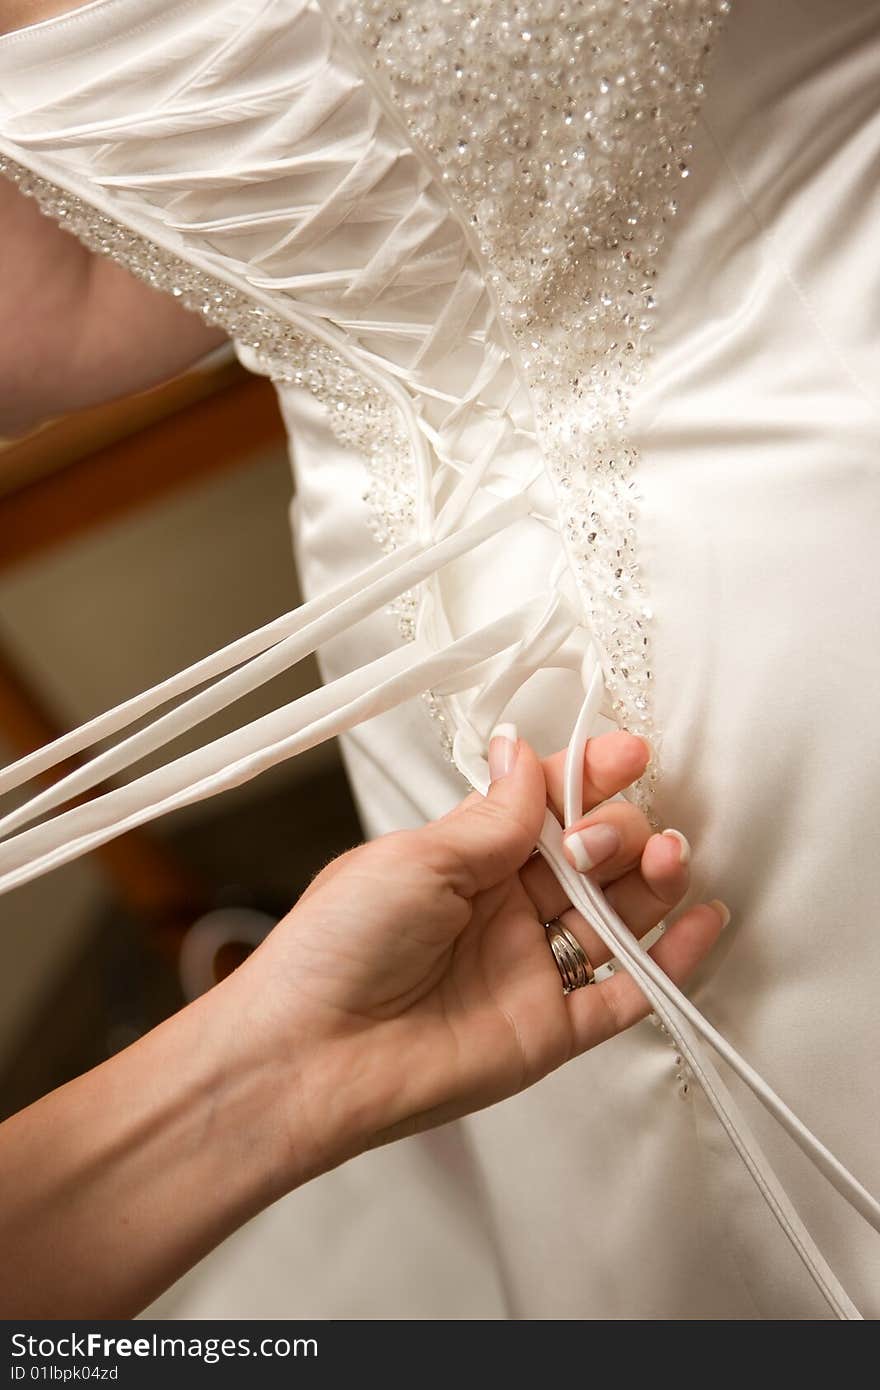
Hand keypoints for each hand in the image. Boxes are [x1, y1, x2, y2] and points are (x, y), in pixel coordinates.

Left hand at [229, 730, 727, 1183]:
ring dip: (652, 881)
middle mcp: (504, 910)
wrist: (311, 1056)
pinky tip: (703, 920)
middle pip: (592, 857)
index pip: (546, 806)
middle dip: (614, 832)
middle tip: (595, 839)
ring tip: (667, 857)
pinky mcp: (550, 1028)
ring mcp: (531, 967)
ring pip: (617, 915)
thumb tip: (523, 754)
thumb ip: (492, 818)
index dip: (588, 777)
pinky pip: (628, 992)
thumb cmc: (335, 949)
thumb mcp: (416, 859)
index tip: (623, 753)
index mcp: (466, 860)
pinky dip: (671, 960)